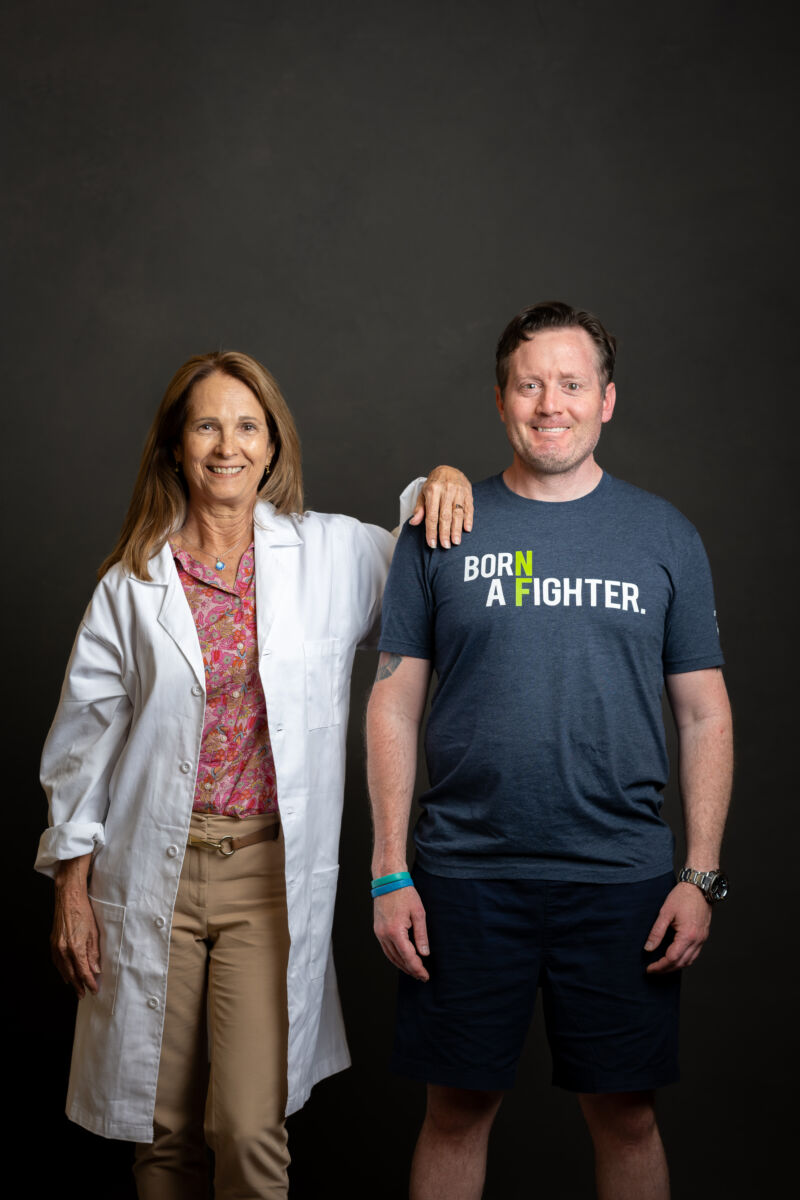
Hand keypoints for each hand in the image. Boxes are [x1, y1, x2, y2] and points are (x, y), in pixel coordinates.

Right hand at [51, 869, 100, 997]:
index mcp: (76, 947)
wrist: (68, 897)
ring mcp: (56, 946)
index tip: (94, 989)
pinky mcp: (52, 942)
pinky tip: (65, 973)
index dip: (89, 983)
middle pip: (71, 974)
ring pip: (62, 969)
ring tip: (75, 987)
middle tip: (84, 994)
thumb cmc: (83, 911)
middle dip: (78, 985)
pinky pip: (56, 961)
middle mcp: (63, 949)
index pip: (83, 972)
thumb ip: (94, 954)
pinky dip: (61, 969)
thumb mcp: (94, 933)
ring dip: (69, 980)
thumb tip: (95, 970)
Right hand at [373, 886, 429, 980]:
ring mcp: (379, 933)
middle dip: (410, 970)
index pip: (408, 957)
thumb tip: (424, 953)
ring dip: (402, 965)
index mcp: (395, 931)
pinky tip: (402, 959)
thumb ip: (421, 935)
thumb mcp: (418, 913)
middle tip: (421, 976)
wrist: (388, 881)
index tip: (425, 975)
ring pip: (390, 956)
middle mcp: (384, 935)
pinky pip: (386, 949)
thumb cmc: (404, 894)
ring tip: (413, 971)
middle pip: (398, 959)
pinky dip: (395, 957)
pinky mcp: (378, 930)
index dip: (417, 968)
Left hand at [409, 466, 472, 548]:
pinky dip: (468, 519)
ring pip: (458, 513)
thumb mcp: (423, 493)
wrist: (449, 470)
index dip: (431, 531)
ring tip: (455, 542)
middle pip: (445, 516)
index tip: (432, 543)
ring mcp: (458, 491)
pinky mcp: (468, 493)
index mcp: (432, 491)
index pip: (431, 515)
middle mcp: (446, 490)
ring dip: (457, 529)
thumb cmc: (434, 484)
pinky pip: (469, 508)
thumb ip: (420, 508)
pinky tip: (467, 529)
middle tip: (445, 546)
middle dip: (445, 533)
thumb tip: (414, 522)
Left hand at [644, 882, 711, 972]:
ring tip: (662, 967)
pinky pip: (694, 954)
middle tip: (653, 970)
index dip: (659, 966)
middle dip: (666, 970)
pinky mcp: (703, 936)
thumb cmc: (683, 896)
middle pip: (681, 963)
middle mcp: (697, 940)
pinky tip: (675, 957)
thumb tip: (648, 948)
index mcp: (688, 935)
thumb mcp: (665, 912)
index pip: (672, 958)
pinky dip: (684, 959)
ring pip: (689, 961)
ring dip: (676, 966)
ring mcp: (702, 939)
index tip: (649, 969)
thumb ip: (657, 932)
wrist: (700, 886)